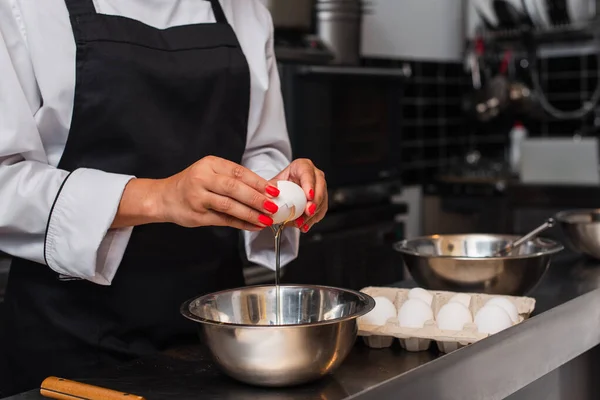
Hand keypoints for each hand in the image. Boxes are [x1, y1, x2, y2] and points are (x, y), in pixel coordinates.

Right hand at [112, 156, 280, 230]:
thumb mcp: (210, 173)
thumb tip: (265, 190)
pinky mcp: (197, 215)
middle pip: (234, 188)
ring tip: (266, 219)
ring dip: (251, 214)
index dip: (258, 182)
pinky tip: (254, 226)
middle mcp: (203, 178)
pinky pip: (224, 220)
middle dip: (257, 198)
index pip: (239, 172)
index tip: (274, 190)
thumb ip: (234, 179)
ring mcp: (198, 197)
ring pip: (229, 205)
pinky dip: (241, 223)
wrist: (164, 197)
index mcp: (210, 164)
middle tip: (273, 206)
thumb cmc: (192, 185)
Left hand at [269, 158, 327, 232]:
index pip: (308, 173)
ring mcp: (320, 188)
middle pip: (319, 186)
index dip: (309, 184)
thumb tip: (267, 198)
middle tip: (308, 212)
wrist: (283, 191)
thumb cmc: (279, 184)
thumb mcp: (272, 184)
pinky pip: (321, 210)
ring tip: (301, 223)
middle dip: (315, 201)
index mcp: (302, 166)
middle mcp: (314, 175)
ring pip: (322, 200)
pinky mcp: (321, 200)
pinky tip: (304, 226)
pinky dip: (312, 220)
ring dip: (313, 214)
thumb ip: (269, 189)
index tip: (308, 196)